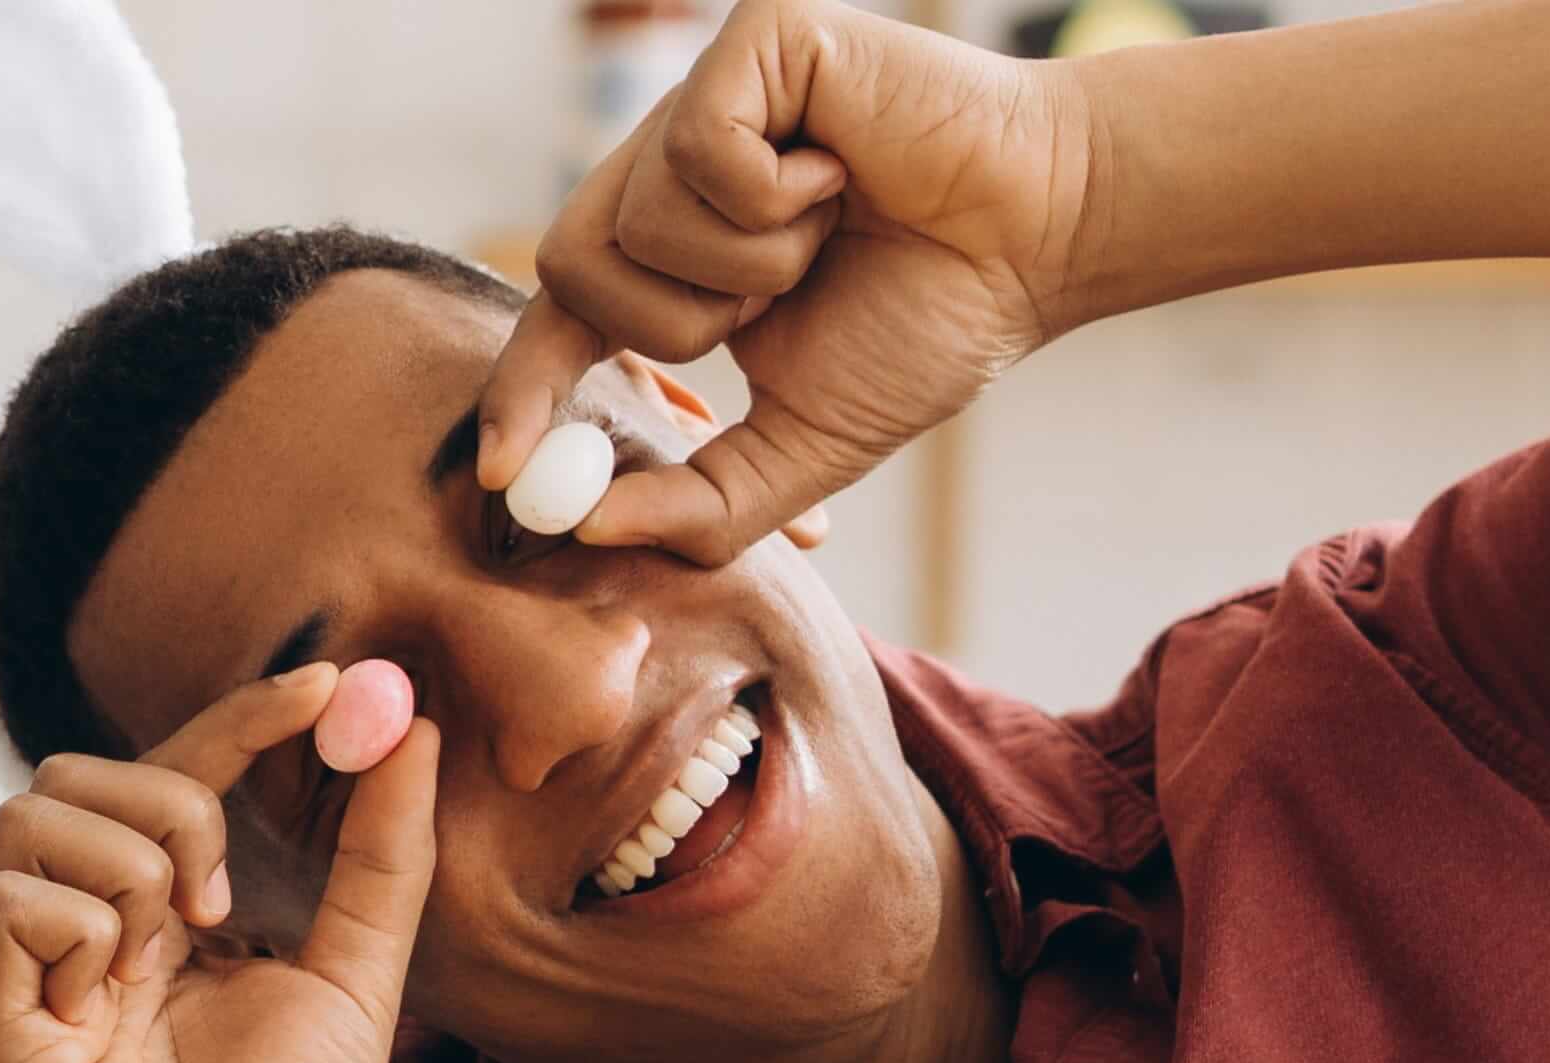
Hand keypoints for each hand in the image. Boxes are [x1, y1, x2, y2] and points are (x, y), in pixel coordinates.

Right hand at [0, 660, 439, 1062]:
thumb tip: (411, 726)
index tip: (331, 685)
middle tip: (227, 895)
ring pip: (28, 818)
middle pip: (67, 773)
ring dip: (130, 858)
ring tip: (181, 945)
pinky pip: (13, 903)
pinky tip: (122, 1001)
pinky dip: (86, 928)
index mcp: (150, 921)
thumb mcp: (358, 972)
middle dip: (170, 795)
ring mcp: (27, 984)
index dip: (241, 716)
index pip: (168, 772)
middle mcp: (75, 939)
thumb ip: (381, 855)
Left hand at [483, 0, 1092, 562]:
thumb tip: (588, 526)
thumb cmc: (935, 316)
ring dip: (744, 263)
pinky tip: (839, 172)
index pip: (559, 317)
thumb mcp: (806, 437)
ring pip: (632, 218)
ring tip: (827, 226)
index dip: (522, 391)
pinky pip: (698, 151)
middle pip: (570, 266)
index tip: (505, 474)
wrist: (1044, 234)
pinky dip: (775, 196)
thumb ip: (704, 499)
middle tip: (766, 308)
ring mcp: (703, 100)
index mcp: (675, 254)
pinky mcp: (748, 43)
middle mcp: (671, 168)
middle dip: (671, 324)